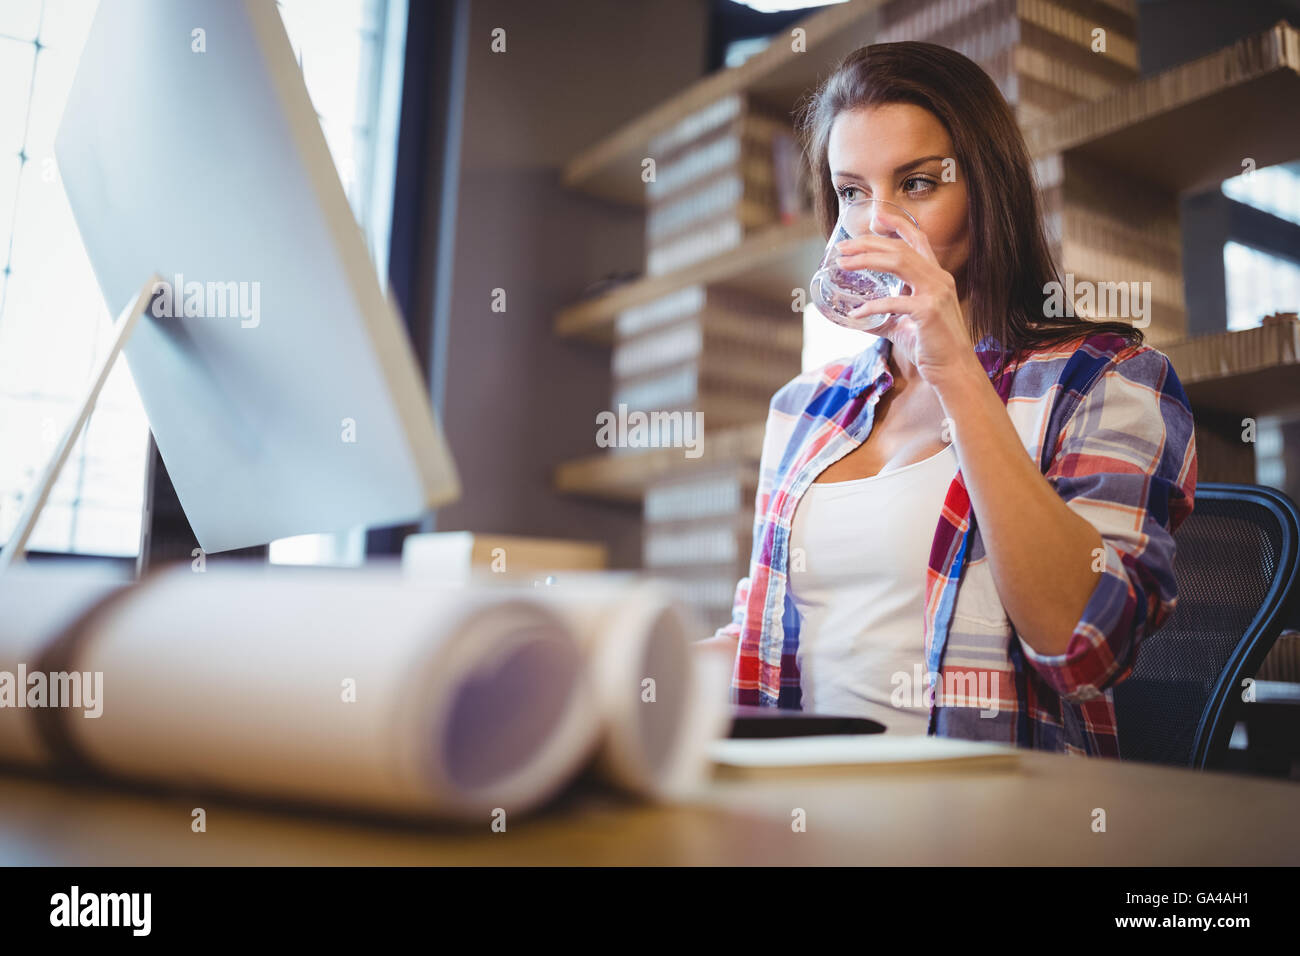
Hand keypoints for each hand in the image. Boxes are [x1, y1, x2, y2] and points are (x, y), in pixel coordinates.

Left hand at [833, 208, 981, 388]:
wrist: (953, 370)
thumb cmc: (931, 347)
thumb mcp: (903, 326)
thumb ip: (884, 317)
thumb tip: (856, 317)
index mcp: (935, 276)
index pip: (917, 239)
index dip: (897, 223)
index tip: (876, 216)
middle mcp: (938, 278)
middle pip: (899, 248)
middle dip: (868, 243)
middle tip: (842, 247)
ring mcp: (935, 293)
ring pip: (898, 262)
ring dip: (866, 260)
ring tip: (842, 264)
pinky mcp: (929, 311)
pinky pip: (894, 302)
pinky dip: (871, 307)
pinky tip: (855, 314)